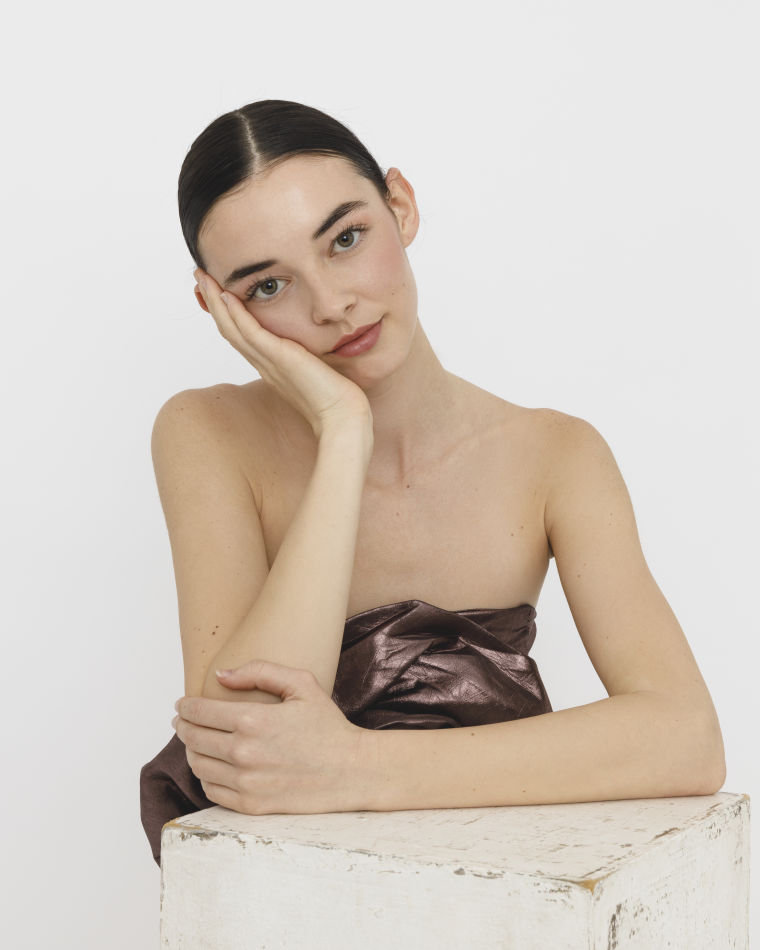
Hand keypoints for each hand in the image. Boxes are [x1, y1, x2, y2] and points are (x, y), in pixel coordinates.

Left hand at [172, 660, 369, 814]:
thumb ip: (259, 671)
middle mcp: (244, 753)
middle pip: (193, 738)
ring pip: (198, 765)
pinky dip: (205, 776)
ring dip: (191, 750)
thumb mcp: (301, 683)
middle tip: (182, 720)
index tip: (182, 704)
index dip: (185, 706)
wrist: (351, 770)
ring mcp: (246, 782)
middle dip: (183, 725)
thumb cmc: (327, 725)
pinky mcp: (250, 805)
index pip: (200, 712)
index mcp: (254, 720)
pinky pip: (211, 790)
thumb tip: (219, 676)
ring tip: (196, 741)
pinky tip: (212, 765)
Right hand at [195, 269, 371, 437]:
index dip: (227, 315)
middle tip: (200, 277)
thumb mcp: (320, 372)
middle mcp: (265, 365)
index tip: (217, 293)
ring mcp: (269, 363)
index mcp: (272, 368)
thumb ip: (312, 359)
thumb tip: (317, 349)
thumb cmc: (338, 401)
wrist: (343, 419)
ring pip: (232, 329)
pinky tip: (226, 295)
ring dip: (216, 302)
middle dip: (214, 303)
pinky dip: (236, 314)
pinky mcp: (280, 359)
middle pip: (229, 330)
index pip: (242, 337)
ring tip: (203, 277)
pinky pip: (251, 333)